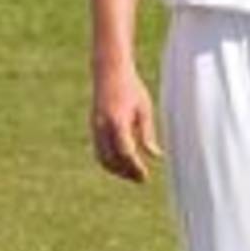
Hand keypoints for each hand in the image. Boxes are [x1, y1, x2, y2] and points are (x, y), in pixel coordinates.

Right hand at [91, 64, 162, 182]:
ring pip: (102, 158)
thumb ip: (147, 134)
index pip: (125, 152)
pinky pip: (98, 151)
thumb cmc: (131, 88)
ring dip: (116, 170)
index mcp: (118, 121)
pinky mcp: (93, 127)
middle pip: (112, 159)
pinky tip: (122, 163)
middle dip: (126, 172)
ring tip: (131, 174)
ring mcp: (95, 127)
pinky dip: (109, 161)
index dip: (135, 167)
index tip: (145, 175)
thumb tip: (156, 156)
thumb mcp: (144, 109)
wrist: (109, 72)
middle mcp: (103, 127)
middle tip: (141, 179)